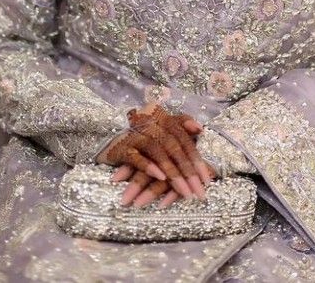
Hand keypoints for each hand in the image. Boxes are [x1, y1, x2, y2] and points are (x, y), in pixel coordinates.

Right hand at [95, 103, 212, 203]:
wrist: (107, 129)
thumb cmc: (141, 132)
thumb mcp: (162, 125)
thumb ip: (181, 124)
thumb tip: (200, 129)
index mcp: (164, 121)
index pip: (185, 142)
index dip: (197, 161)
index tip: (207, 182)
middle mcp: (151, 125)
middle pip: (175, 149)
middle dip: (188, 173)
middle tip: (198, 194)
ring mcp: (136, 135)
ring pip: (159, 154)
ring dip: (173, 174)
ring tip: (185, 193)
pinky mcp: (122, 147)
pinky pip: (137, 157)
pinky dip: (148, 166)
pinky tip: (159, 177)